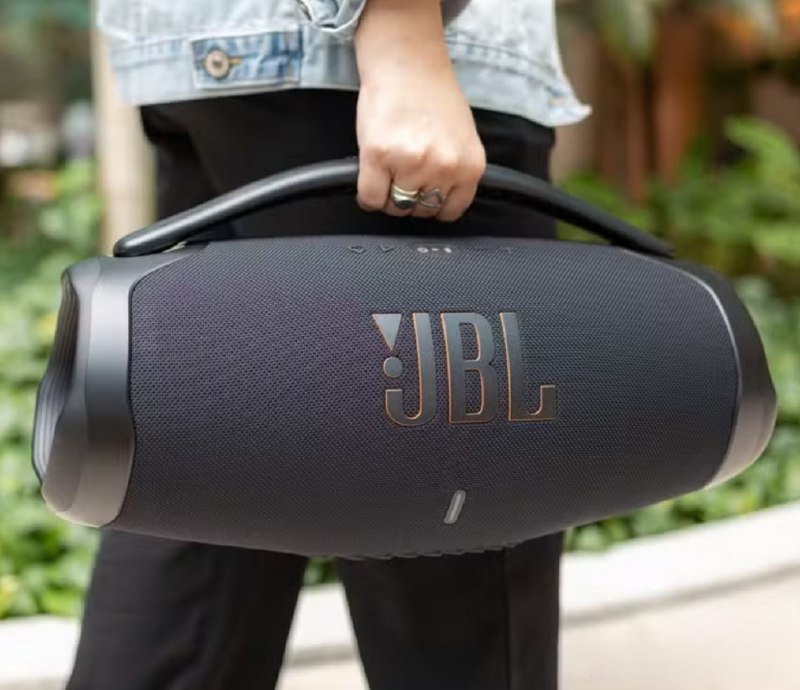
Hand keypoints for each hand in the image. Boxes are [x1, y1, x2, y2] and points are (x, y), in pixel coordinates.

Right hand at [354, 0, 486, 221]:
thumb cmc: (433, 95)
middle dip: (409, 198)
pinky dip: (368, 195)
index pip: (450, 211)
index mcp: (469, 166)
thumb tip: (440, 199)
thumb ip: (456, 171)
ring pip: (395, 207)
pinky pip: (371, 198)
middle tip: (402, 175)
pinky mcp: (380, 156)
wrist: (407, 62)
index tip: (422, 196)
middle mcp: (444, 168)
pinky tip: (371, 176)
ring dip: (387, 195)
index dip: (432, 205)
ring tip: (387, 170)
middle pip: (420, 211)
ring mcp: (412, 163)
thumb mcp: (462, 139)